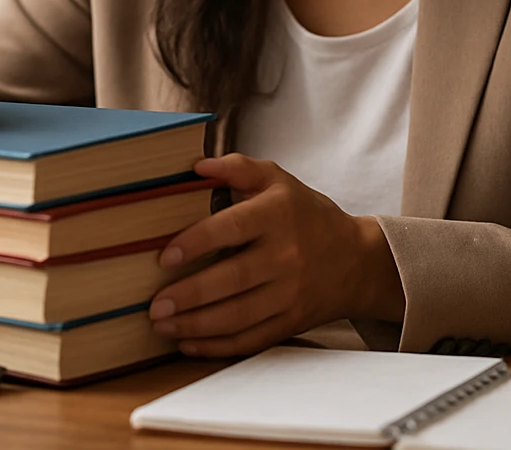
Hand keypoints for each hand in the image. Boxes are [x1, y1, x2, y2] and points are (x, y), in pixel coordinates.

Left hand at [147, 154, 402, 357]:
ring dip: (196, 325)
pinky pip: (251, 340)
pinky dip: (218, 346)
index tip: (164, 256)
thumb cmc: (306, 215)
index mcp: (278, 215)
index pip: (233, 228)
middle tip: (155, 305)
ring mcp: (291, 294)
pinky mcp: (292, 323)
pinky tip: (189, 343)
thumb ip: (238, 167)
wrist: (356, 260)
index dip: (197, 242)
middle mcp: (286, 256)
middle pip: (233, 280)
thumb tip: (197, 165)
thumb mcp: (278, 180)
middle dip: (190, 295)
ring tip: (161, 325)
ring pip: (239, 316)